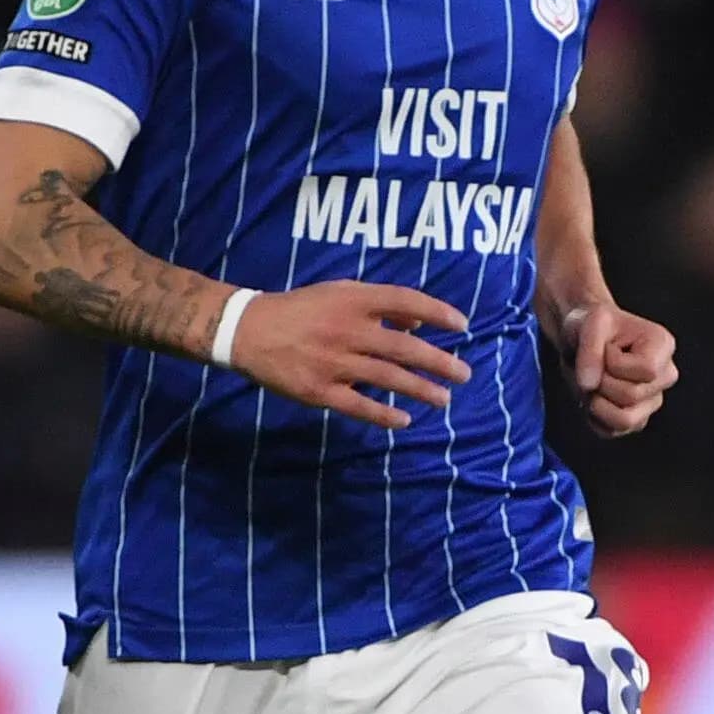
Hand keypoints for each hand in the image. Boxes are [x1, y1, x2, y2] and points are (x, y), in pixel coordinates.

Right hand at [226, 280, 472, 429]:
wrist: (249, 330)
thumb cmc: (300, 309)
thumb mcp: (338, 293)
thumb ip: (377, 304)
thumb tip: (417, 325)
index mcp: (354, 301)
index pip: (406, 302)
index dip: (438, 312)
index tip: (463, 325)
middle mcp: (348, 330)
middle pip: (405, 347)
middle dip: (439, 362)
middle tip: (465, 374)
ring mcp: (335, 363)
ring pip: (388, 378)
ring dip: (421, 390)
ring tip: (444, 399)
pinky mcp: (320, 391)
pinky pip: (359, 406)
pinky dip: (384, 414)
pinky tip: (405, 420)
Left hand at [559, 299, 678, 436]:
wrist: (583, 338)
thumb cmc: (594, 326)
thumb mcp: (590, 323)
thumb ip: (589, 350)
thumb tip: (589, 385)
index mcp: (663, 346)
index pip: (646, 370)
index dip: (615, 363)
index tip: (606, 349)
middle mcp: (665, 376)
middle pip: (631, 397)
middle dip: (601, 382)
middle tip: (594, 367)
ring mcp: (652, 401)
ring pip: (624, 421)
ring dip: (597, 403)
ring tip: (594, 383)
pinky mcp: (636, 420)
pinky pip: (611, 431)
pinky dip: (593, 416)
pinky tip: (593, 395)